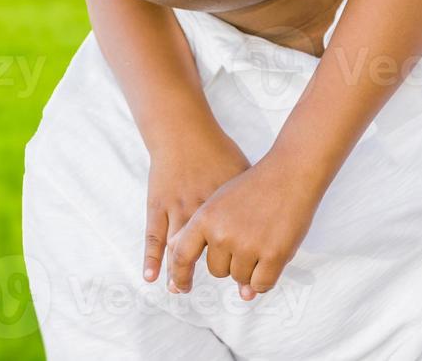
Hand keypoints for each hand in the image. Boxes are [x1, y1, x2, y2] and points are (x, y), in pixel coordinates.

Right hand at [142, 126, 247, 283]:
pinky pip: (154, 237)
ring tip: (181, 289)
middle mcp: (202, 213)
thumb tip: (270, 215)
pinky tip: (151, 276)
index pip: (240, 247)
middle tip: (225, 289)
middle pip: (212, 255)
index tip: (249, 286)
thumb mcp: (243, 174)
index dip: (246, 271)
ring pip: (180, 252)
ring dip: (180, 274)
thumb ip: (252, 199)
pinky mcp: (158, 205)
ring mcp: (177, 210)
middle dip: (219, 275)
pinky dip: (152, 258)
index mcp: (227, 208)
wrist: (184, 131)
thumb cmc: (217, 151)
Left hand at [165, 156, 322, 299]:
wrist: (288, 174)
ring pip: (239, 278)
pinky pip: (261, 284)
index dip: (179, 275)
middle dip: (229, 263)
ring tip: (260, 240)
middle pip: (216, 271)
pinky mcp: (273, 255)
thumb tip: (199, 264)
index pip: (181, 255)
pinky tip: (270, 260)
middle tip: (245, 240)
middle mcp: (222, 234)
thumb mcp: (218, 203)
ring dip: (249, 268)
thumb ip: (206, 235)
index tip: (180, 288)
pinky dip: (264, 279)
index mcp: (204, 218)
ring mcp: (247, 245)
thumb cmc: (253, 188)